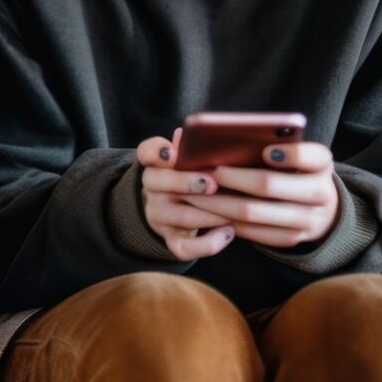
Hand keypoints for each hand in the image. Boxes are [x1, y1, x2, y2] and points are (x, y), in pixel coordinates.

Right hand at [138, 133, 235, 261]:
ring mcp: (160, 217)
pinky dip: (210, 243)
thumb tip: (185, 134)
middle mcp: (152, 190)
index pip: (147, 153)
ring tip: (235, 210)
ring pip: (182, 216)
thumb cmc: (188, 181)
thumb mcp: (185, 162)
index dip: (157, 152)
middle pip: (161, 183)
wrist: (171, 215)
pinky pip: (186, 248)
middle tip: (213, 184)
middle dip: (188, 182)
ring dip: (211, 213)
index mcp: (155, 166)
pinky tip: (229, 232)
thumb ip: (187, 149)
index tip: (171, 153)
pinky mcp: (171, 241)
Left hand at [182, 142, 339, 248]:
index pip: (313, 156)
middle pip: (269, 185)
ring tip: (195, 192)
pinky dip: (227, 220)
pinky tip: (209, 210)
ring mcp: (309, 221)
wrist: (321, 207)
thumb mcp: (294, 153)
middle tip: (205, 171)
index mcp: (322, 165)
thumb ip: (270, 142)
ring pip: (254, 212)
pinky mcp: (292, 239)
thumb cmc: (294, 169)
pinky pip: (254, 232)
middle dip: (231, 177)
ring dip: (218, 202)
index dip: (291, 154)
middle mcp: (321, 193)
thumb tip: (223, 137)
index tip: (265, 150)